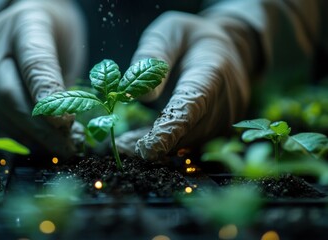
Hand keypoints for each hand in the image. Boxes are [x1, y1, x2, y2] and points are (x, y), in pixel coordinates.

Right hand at [0, 0, 85, 158]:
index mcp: (25, 25)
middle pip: (9, 93)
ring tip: (59, 146)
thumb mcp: (68, 44)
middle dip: (40, 128)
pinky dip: (18, 132)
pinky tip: (38, 141)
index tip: (64, 121)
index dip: (46, 94)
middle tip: (68, 146)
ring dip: (30, 135)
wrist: (26, 19)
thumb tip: (62, 123)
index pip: (32, 62)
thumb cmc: (54, 32)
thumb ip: (60, 78)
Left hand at [129, 11, 257, 160]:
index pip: (191, 104)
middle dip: (157, 141)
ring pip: (190, 141)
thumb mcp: (168, 32)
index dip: (170, 128)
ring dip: (160, 145)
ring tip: (129, 143)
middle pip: (190, 129)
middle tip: (124, 146)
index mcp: (212, 70)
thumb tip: (141, 93)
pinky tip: (145, 143)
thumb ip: (154, 56)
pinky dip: (168, 145)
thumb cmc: (189, 38)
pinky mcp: (219, 130)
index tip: (149, 147)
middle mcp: (224, 99)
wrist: (225, 47)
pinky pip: (192, 143)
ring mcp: (225, 117)